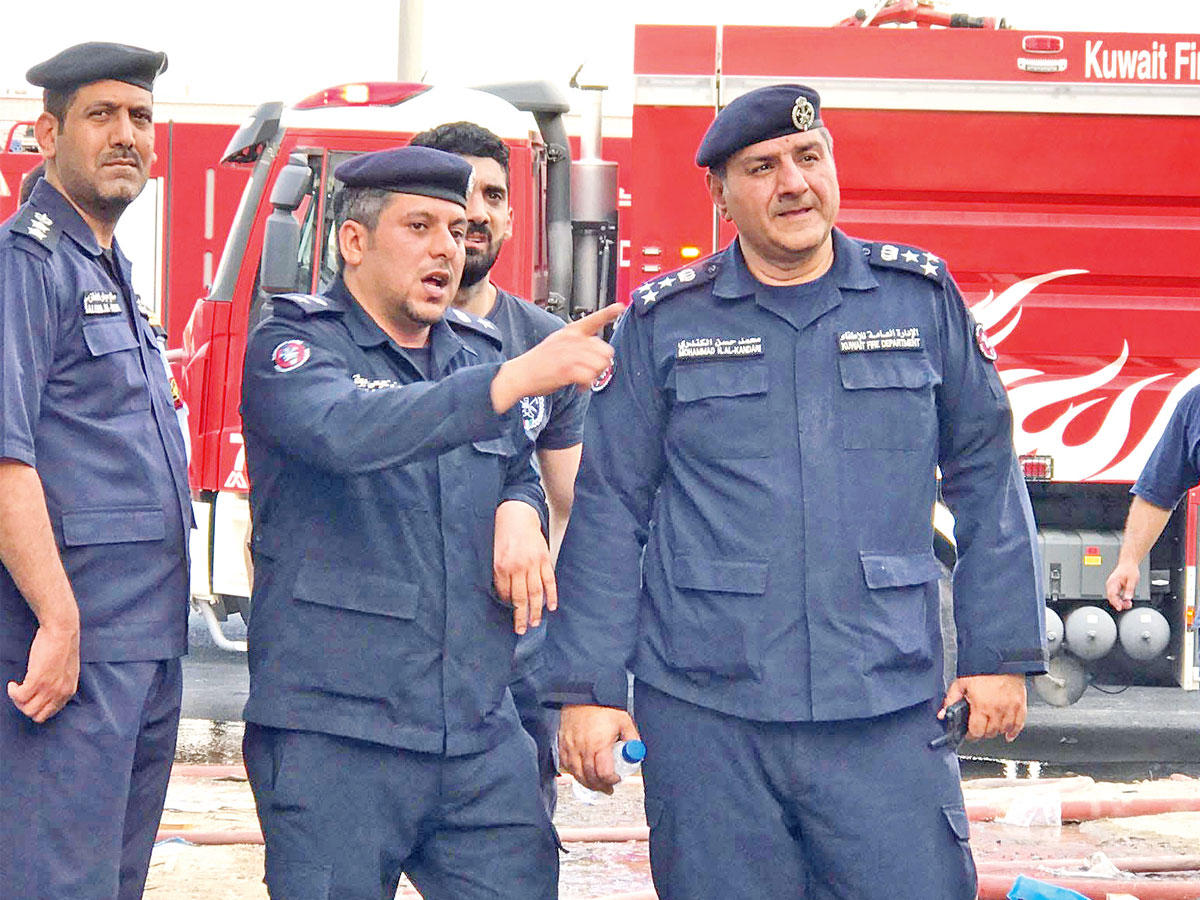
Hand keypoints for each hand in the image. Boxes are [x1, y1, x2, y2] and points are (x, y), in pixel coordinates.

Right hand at [6, 623, 79, 722]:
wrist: (62, 631)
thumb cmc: (63, 647)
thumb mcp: (67, 672)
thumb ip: (59, 685)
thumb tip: (46, 694)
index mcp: (68, 691)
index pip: (49, 713)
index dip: (36, 707)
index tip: (30, 698)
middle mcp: (60, 693)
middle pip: (36, 715)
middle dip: (25, 706)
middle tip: (21, 693)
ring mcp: (49, 687)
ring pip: (26, 708)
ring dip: (17, 700)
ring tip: (17, 688)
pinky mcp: (37, 679)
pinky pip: (19, 696)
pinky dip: (12, 692)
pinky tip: (13, 683)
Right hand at [490, 303, 623, 412]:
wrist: (520, 374)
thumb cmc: (539, 363)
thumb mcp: (557, 343)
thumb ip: (577, 343)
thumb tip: (599, 353)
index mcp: (570, 332)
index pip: (593, 319)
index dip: (609, 313)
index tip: (621, 306)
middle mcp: (572, 340)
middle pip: (606, 350)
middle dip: (602, 363)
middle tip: (590, 371)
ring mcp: (570, 354)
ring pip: (601, 364)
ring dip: (595, 375)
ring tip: (582, 379)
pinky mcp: (567, 370)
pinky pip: (591, 377)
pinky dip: (587, 385)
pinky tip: (579, 386)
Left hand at [493, 500, 555, 633]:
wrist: (518, 515)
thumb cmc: (503, 534)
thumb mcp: (493, 553)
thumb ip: (498, 573)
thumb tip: (502, 594)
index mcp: (501, 566)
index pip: (506, 594)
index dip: (508, 606)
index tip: (510, 615)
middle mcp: (517, 567)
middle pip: (521, 598)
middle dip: (521, 616)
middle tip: (522, 630)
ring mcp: (532, 563)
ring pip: (536, 593)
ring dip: (536, 610)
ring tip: (535, 623)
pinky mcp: (544, 559)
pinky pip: (549, 581)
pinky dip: (551, 595)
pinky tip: (551, 606)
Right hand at [558, 704, 640, 793]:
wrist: (581, 693)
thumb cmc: (601, 706)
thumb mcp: (624, 721)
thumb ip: (632, 739)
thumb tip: (636, 753)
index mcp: (599, 745)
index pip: (604, 774)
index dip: (611, 781)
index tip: (616, 779)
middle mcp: (582, 749)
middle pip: (589, 778)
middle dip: (600, 786)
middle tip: (607, 788)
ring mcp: (570, 748)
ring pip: (576, 774)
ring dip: (587, 782)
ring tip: (596, 783)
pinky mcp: (561, 744)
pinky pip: (566, 766)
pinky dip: (574, 772)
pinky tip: (581, 772)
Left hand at [940, 673, 1025, 741]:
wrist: (1001, 657)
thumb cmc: (981, 669)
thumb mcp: (961, 683)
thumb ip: (951, 700)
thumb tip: (943, 714)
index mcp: (981, 706)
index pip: (976, 731)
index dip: (971, 735)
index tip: (969, 734)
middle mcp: (997, 710)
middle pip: (990, 733)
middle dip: (983, 732)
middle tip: (979, 728)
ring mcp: (1010, 708)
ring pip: (1004, 730)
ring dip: (996, 731)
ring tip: (990, 727)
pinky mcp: (1020, 705)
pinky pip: (1019, 724)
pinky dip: (1014, 731)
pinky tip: (1009, 734)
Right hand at [1105, 561, 1138, 610]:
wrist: (1128, 564)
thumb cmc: (1129, 570)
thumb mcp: (1132, 580)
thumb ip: (1130, 589)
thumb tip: (1128, 598)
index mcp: (1113, 582)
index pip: (1112, 594)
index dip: (1115, 602)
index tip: (1120, 608)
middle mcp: (1111, 585)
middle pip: (1111, 598)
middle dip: (1119, 604)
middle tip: (1128, 605)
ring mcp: (1112, 586)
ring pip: (1113, 598)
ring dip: (1120, 602)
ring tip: (1129, 604)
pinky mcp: (1115, 588)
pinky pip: (1115, 596)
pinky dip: (1120, 600)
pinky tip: (1126, 601)